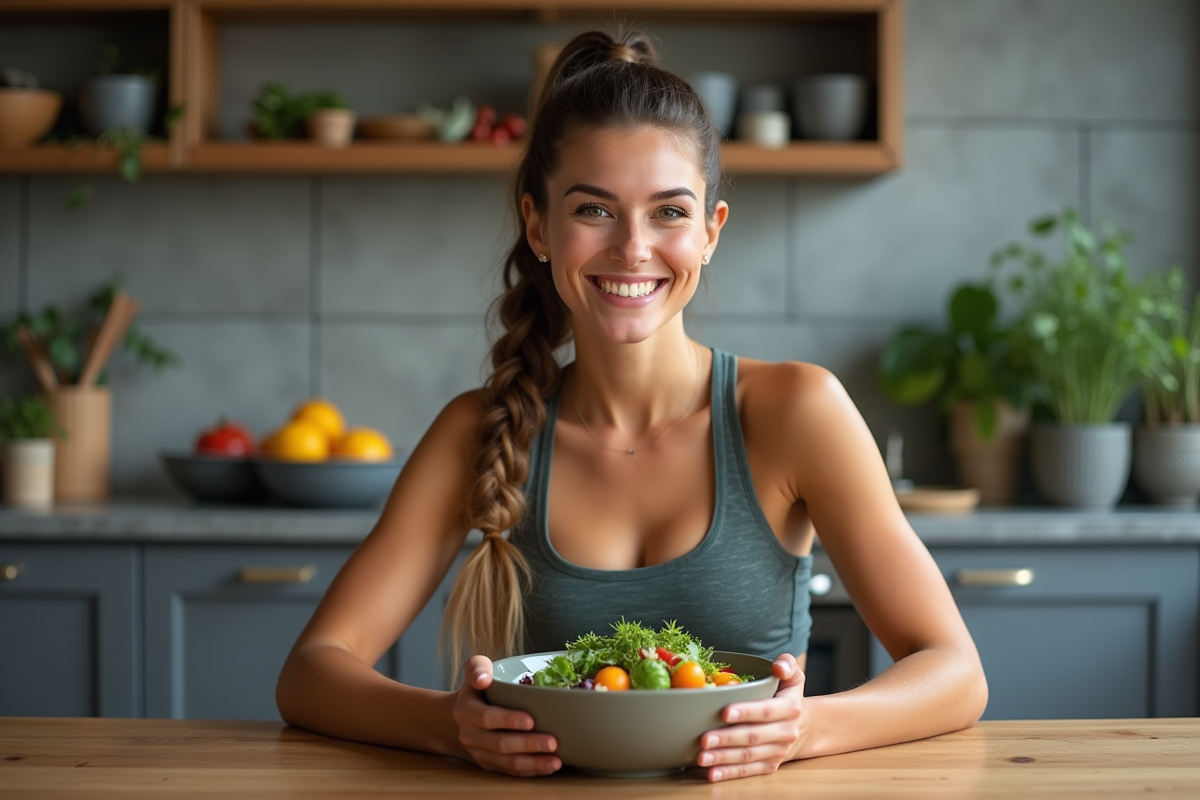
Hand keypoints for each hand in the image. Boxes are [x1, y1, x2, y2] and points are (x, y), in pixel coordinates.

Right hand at [451, 655, 561, 776]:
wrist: (463, 716)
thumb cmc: (478, 689)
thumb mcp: (474, 670)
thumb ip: (477, 667)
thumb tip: (483, 679)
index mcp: (466, 711)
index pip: (486, 717)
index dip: (508, 720)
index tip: (531, 720)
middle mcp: (470, 735)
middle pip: (500, 744)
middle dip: (528, 744)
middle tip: (552, 742)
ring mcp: (480, 753)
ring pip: (507, 762)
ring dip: (533, 763)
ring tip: (555, 760)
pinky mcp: (490, 765)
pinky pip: (511, 771)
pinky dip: (531, 771)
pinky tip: (549, 766)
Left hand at [696, 653, 807, 781]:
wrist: (804, 728)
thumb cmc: (789, 697)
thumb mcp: (794, 677)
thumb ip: (787, 664)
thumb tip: (778, 666)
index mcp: (790, 708)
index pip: (766, 710)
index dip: (746, 712)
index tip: (724, 712)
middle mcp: (786, 732)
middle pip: (753, 736)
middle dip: (726, 738)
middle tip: (703, 739)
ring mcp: (778, 751)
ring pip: (748, 756)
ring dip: (723, 758)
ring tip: (702, 757)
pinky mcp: (770, 766)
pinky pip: (748, 771)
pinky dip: (729, 773)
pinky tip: (712, 773)